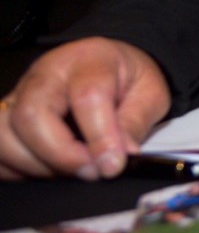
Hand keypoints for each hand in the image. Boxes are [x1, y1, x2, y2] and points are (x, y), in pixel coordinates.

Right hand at [0, 38, 170, 180]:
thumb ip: (135, 122)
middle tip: (92, 171)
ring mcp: (20, 94)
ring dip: (35, 164)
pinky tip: (48, 170)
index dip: (99, 136)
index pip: (87, 97)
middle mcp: (47, 74)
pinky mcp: (7, 115)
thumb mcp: (150, 93)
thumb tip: (120, 157)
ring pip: (3, 134)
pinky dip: (17, 168)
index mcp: (90, 60)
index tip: (112, 166)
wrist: (111, 64)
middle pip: (31, 115)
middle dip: (60, 155)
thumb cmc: (128, 77)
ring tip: (71, 171)